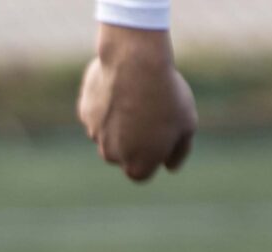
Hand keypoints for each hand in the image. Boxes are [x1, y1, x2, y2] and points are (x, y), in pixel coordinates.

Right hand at [78, 25, 196, 182]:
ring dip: (122, 119)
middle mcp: (112, 157)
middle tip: (153, 108)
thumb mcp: (187, 125)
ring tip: (139, 93)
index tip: (165, 128)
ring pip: (110, 132)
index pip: (146, 169)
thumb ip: (179, 151)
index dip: (157, 149)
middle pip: (126, 152)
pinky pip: (99, 111)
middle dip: (136, 137)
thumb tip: (170, 166)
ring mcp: (95, 135)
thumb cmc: (166, 96)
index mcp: (137, 167)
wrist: (136, 62)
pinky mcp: (85, 112)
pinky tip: (122, 83)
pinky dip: (109, 101)